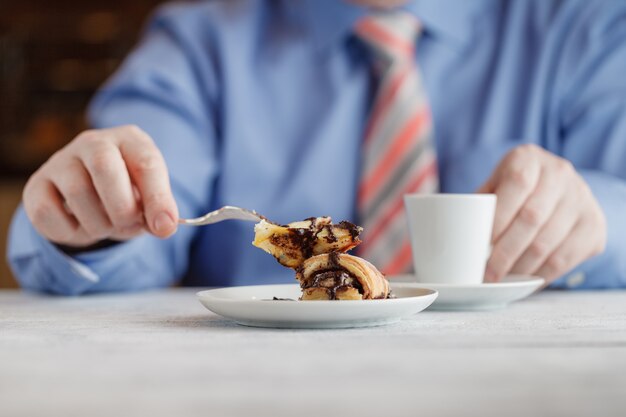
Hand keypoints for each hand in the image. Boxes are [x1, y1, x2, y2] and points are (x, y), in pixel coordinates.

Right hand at [23, 125, 178, 247]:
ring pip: (77, 192)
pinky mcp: (37, 185)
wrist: (91, 196)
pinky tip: (80, 226)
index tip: (164, 227)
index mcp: (130, 140)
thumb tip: (165, 226)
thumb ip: (159, 209)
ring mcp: (60, 161)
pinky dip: (70, 231)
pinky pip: (47, 212)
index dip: (157, 198)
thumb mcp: (149, 199)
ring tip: (107, 225)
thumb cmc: (128, 194)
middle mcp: (93, 142)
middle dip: (122, 207)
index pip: (146, 163)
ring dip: (99, 223)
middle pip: (104, 166)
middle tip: (129, 225)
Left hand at [478, 144, 605, 284]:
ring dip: (522, 267)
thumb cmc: (514, 188)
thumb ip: (479, 202)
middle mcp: (560, 174)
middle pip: (532, 218)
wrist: (557, 186)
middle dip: (505, 251)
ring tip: (502, 279)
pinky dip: (542, 274)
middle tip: (487, 273)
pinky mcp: (594, 225)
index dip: (499, 216)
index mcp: (529, 158)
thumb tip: (454, 234)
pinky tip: (526, 280)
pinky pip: (566, 258)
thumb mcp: (495, 183)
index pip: (517, 184)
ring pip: (549, 242)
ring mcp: (581, 199)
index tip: (481, 243)